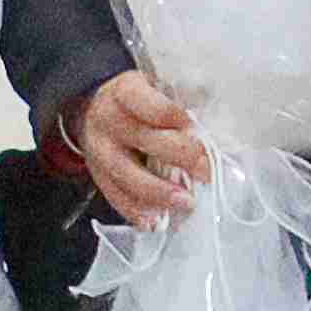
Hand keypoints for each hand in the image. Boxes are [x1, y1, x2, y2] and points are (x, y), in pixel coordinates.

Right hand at [73, 71, 208, 223]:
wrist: (92, 110)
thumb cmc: (136, 102)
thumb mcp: (153, 89)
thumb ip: (180, 104)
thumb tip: (217, 127)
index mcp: (124, 93)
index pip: (148, 104)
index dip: (173, 116)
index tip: (198, 129)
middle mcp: (107, 121)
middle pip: (143, 140)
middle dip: (180, 157)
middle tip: (207, 171)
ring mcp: (98, 152)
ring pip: (127, 175)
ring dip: (159, 192)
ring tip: (187, 203)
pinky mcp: (97, 176)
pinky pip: (115, 197)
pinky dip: (136, 212)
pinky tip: (156, 222)